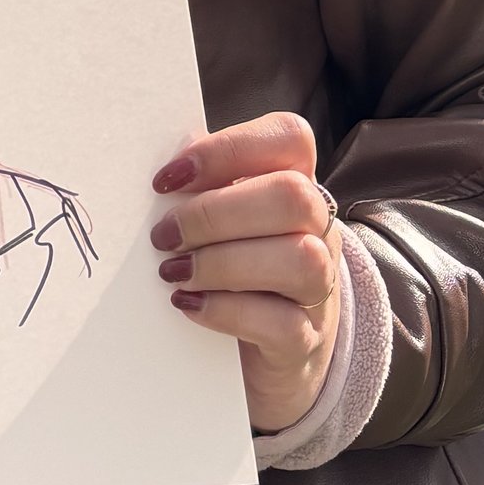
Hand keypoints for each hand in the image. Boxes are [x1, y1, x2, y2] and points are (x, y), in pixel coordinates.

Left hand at [152, 113, 341, 435]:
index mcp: (296, 182)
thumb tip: (167, 170)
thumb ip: (201, 186)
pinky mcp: (305, 338)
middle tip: (163, 235)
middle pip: (292, 197)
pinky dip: (224, 311)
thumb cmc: (234, 264)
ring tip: (173, 272)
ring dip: (221, 263)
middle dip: (214, 214)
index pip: (288, 138)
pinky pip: (281, 323)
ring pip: (299, 259)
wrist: (269, 346)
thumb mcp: (222, 218)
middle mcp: (319, 229)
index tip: (166, 179)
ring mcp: (320, 286)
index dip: (226, 149)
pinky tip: (187, 304)